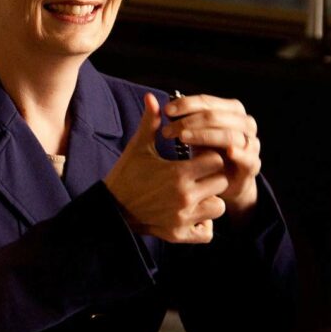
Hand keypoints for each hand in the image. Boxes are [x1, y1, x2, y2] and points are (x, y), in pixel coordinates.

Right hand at [104, 93, 230, 243]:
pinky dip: (204, 224)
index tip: (198, 156)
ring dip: (211, 199)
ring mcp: (183, 217)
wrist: (110, 208)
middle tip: (199, 174)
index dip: (208, 155)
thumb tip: (152, 97)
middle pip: (221, 181)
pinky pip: (207, 231)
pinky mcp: (179, 234)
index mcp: (178, 173)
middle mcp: (184, 196)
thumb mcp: (138, 148)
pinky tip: (193, 213)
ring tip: (196, 193)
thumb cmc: (125, 175)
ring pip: (218, 206)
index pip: (215, 159)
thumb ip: (151, 123)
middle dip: (213, 176)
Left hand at [160, 94, 260, 218]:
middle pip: (217, 116)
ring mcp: (251, 143)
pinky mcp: (252, 164)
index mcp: (231, 109)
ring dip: (205, 135)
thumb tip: (149, 99)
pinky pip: (248, 156)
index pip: (207, 102)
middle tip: (168, 130)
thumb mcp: (191, 133)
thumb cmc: (205, 152)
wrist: (222, 182)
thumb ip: (176, 117)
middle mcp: (244, 123)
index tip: (166, 111)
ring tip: (183, 138)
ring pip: (230, 134)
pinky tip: (227, 152)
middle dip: (190, 121)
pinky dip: (239, 153)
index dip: (186, 104)